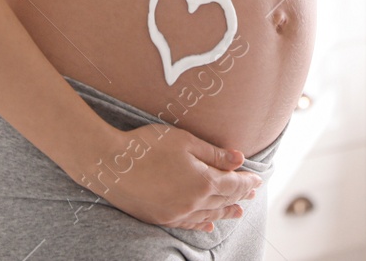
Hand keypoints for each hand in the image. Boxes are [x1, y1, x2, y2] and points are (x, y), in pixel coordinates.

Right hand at [81, 122, 261, 230]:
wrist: (109, 163)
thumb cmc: (146, 145)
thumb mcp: (184, 141)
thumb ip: (213, 153)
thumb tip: (239, 160)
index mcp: (202, 181)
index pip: (233, 184)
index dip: (246, 182)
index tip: (257, 179)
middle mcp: (193, 202)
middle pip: (223, 200)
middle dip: (239, 196)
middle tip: (251, 193)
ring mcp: (176, 213)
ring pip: (208, 214)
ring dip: (225, 212)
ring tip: (238, 212)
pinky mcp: (160, 218)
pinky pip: (188, 224)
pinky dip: (201, 223)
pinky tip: (208, 224)